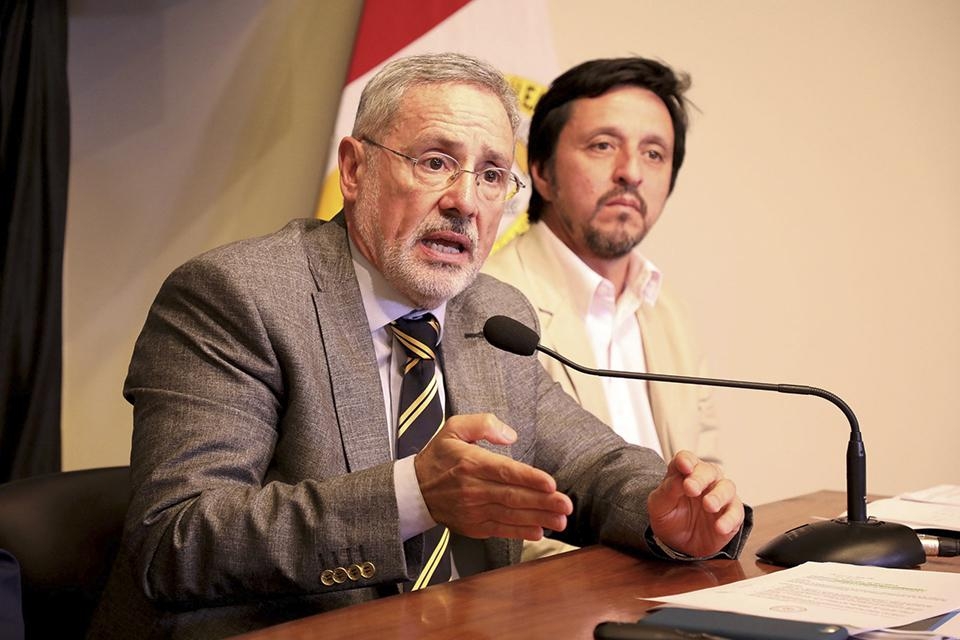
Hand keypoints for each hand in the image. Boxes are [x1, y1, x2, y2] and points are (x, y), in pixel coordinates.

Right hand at [414, 413, 572, 540]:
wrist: (414, 490)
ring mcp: (473, 510)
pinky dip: (520, 532)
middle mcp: (472, 489)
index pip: (504, 472)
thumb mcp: (454, 427)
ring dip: (538, 519)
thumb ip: (483, 423)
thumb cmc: (439, 457)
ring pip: (510, 515)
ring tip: (560, 521)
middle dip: (543, 502)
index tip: (550, 483)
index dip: (529, 478)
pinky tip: (538, 531)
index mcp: (470, 463)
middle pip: (513, 497)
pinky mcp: (474, 525)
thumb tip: (510, 435)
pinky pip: (500, 530)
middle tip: (566, 505)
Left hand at [647, 450, 744, 557]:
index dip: (685, 460)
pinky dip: (729, 519)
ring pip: (727, 487)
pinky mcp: (732, 513)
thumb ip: (667, 490)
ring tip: (709, 506)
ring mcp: (720, 496)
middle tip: (691, 488)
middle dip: (700, 478)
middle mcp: (705, 480)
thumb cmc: (670, 517)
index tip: (683, 465)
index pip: (686, 459)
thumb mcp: (659, 506)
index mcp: (685, 473)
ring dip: (718, 496)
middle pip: (708, 471)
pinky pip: (736, 513)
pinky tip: (720, 527)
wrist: (679, 543)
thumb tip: (678, 479)